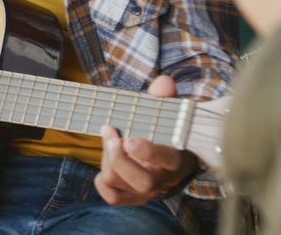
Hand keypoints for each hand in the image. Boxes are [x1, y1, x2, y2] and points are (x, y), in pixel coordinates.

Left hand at [94, 75, 199, 204]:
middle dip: (119, 158)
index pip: (168, 160)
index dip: (148, 152)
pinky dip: (102, 182)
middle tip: (109, 132)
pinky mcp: (135, 197)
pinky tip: (104, 163)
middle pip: (143, 182)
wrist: (176, 155)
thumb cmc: (168, 130)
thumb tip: (163, 82)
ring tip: (109, 138)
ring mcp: (149, 191)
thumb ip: (165, 98)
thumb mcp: (170, 113)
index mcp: (178, 157)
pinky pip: (114, 197)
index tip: (129, 138)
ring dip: (107, 160)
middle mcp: (165, 179)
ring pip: (122, 185)